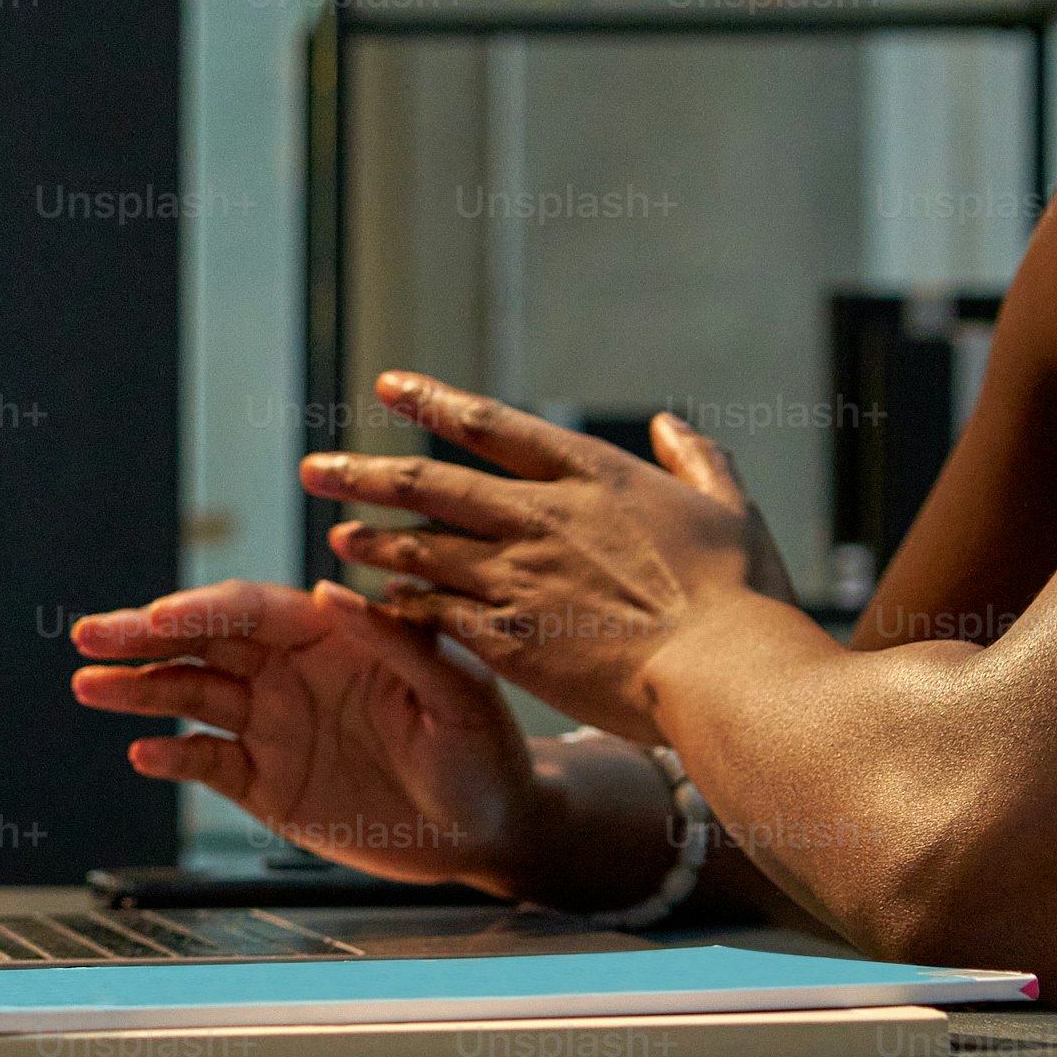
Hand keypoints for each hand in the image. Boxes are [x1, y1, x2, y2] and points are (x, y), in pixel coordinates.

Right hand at [69, 578, 544, 893]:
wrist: (490, 829)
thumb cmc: (488, 751)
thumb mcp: (460, 692)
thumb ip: (398, 639)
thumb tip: (328, 591)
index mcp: (332, 634)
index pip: (251, 609)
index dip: (200, 609)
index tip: (156, 617)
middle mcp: (291, 672)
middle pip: (201, 642)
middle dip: (142, 637)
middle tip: (89, 636)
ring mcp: (272, 725)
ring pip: (190, 696)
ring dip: (139, 689)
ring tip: (91, 686)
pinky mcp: (266, 780)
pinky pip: (208, 761)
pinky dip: (173, 757)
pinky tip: (145, 754)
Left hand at [302, 372, 782, 732]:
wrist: (724, 671)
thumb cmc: (741, 596)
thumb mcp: (731, 509)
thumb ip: (698, 460)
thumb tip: (672, 423)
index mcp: (591, 476)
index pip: (492, 424)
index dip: (434, 400)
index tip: (388, 385)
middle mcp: (540, 516)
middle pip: (431, 483)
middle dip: (367, 472)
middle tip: (315, 468)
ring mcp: (517, 576)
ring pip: (422, 548)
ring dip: (375, 539)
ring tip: (338, 534)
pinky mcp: (506, 637)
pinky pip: (435, 614)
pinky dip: (403, 605)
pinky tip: (378, 604)